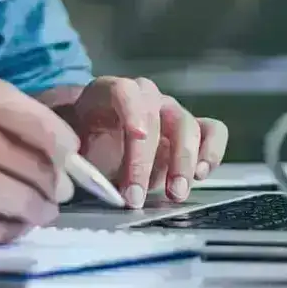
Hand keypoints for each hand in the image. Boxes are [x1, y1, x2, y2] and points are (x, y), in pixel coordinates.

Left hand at [60, 77, 228, 207]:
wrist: (98, 141)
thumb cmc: (85, 143)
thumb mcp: (73, 148)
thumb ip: (79, 160)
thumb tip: (83, 179)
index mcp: (109, 92)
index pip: (124, 91)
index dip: (132, 111)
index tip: (137, 136)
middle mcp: (145, 96)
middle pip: (155, 116)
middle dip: (147, 159)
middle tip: (137, 196)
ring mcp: (171, 110)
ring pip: (187, 125)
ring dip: (183, 162)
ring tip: (174, 194)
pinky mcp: (192, 129)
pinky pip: (213, 131)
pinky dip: (211, 152)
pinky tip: (200, 175)